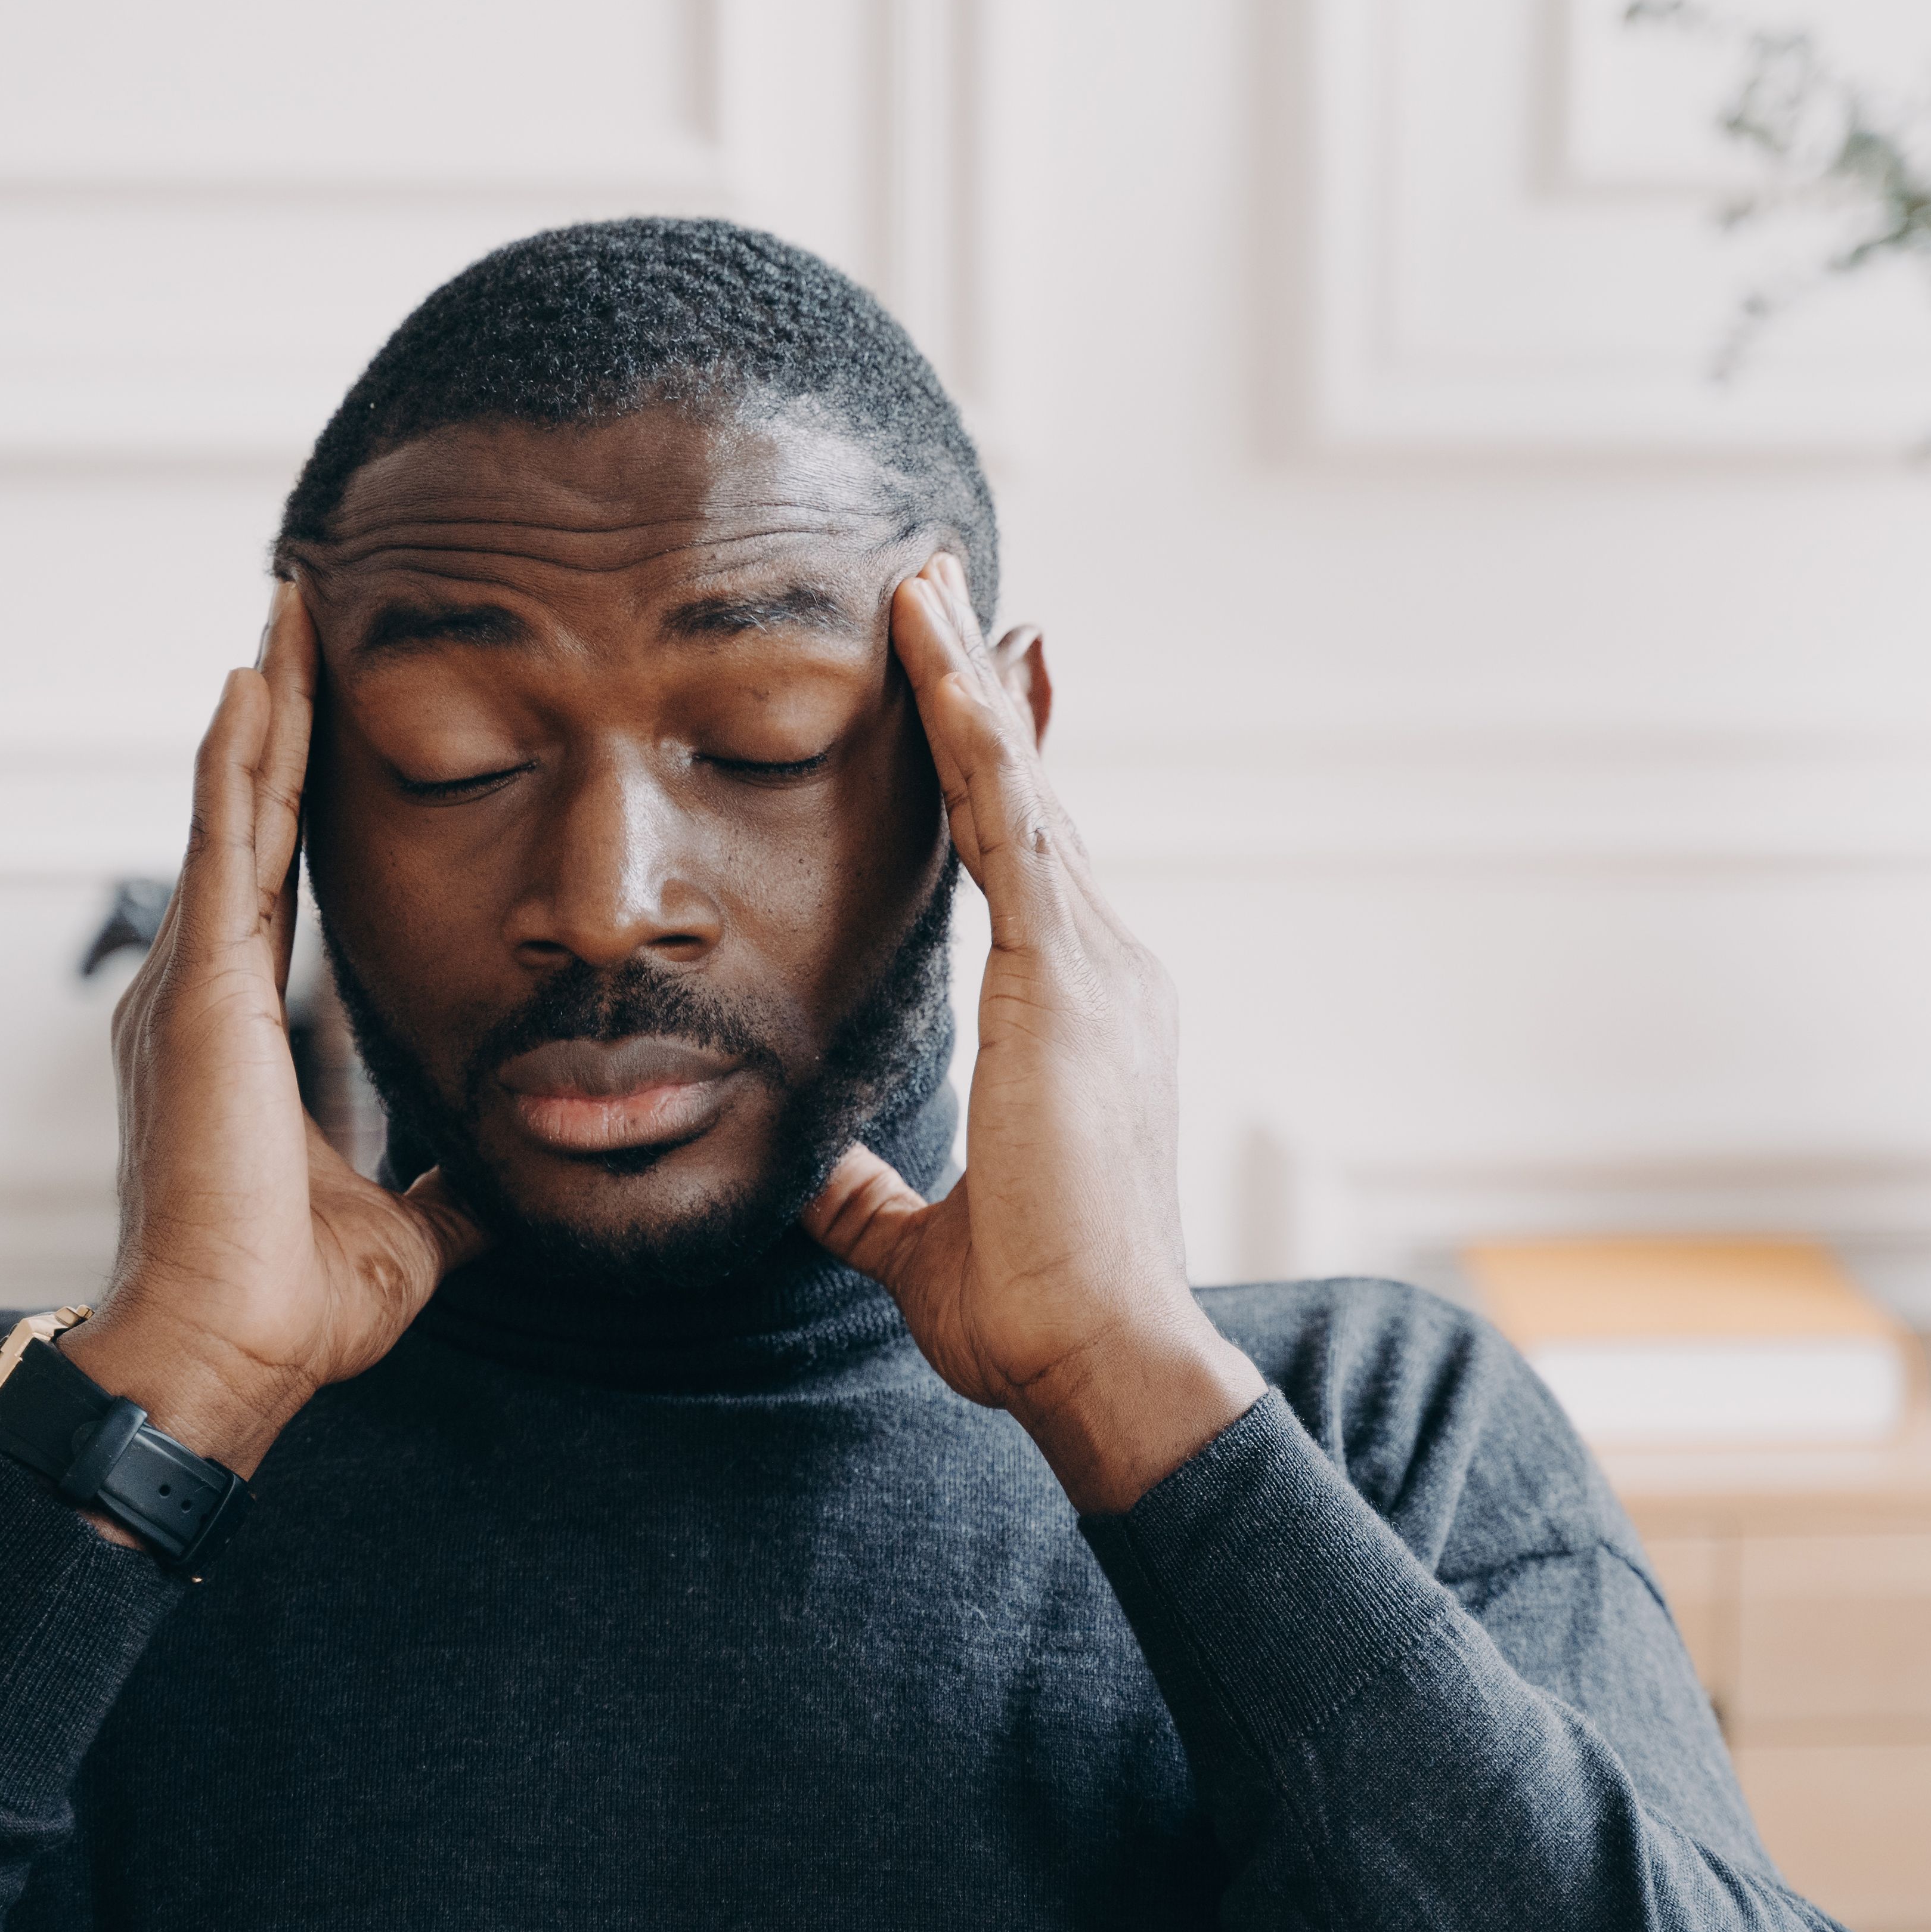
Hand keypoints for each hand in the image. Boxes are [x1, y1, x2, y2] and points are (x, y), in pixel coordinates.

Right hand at [60, 583, 484, 1475]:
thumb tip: (506, 1177)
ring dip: (264, 708)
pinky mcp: (200, 990)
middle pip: (250, 818)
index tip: (322, 715)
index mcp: (242, 1028)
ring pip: (235, 808)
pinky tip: (257, 684)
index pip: (280, 879)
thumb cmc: (296, 1304)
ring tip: (283, 614)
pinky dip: (244, 759)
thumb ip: (449, 1188)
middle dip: (277, 717)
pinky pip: (227, 845)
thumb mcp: (408, 1228)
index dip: (298, 795)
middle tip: (297, 618)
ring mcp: (191, 982)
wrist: (231, 1351)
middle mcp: (202, 988)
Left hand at [805, 558, 1263, 1512]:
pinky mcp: (1060, 968)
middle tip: (934, 584)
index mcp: (1081, 1019)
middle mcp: (1106, 968)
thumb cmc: (1033, 1314)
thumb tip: (824, 1180)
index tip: (963, 692)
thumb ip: (874, 1194)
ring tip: (918, 576)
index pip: (1026, 867)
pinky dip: (964, 720)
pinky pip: (1003, 811)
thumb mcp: (923, 1238)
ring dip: (962, 676)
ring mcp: (1093, 960)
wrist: (1101, 1355)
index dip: (991, 775)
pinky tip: (926, 643)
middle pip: (1029, 798)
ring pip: (1014, 781)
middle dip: (980, 690)